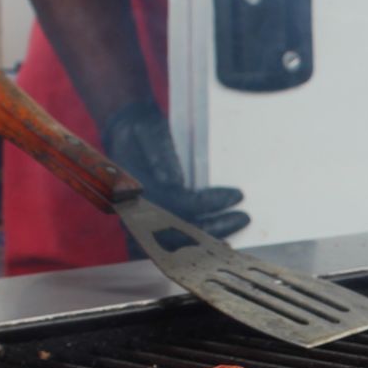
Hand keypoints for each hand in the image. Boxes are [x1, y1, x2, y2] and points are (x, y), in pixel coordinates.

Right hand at [101, 100, 249, 239]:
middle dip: (217, 226)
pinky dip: (202, 236)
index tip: (236, 195)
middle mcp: (140, 208)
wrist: (123, 131)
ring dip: (213, 234)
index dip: (209, 203)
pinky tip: (222, 233)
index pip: (179, 204)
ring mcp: (145, 216)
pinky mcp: (152, 218)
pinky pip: (178, 235)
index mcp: (137, 187)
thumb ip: (159, 152)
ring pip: (181, 238)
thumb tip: (172, 181)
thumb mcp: (147, 129)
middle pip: (182, 229)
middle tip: (244, 217)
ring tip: (238, 223)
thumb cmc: (138, 129)